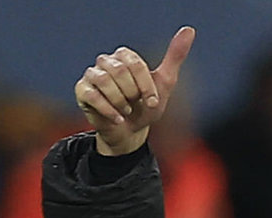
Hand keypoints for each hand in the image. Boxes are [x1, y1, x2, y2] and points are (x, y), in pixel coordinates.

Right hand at [74, 26, 195, 154]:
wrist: (131, 132)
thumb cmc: (146, 107)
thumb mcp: (165, 83)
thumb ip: (175, 56)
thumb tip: (189, 30)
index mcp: (125, 56)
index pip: (136, 64)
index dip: (146, 86)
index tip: (152, 102)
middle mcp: (106, 61)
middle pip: (119, 71)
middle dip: (132, 94)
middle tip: (135, 105)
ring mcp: (92, 75)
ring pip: (103, 81)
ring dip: (120, 102)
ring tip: (126, 111)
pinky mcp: (82, 90)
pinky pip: (92, 95)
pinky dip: (109, 110)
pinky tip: (118, 119)